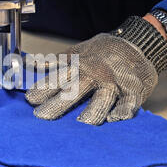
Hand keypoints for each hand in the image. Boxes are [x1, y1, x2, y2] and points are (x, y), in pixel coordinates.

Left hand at [26, 16, 166, 125]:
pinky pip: (129, 102)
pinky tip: (115, 119)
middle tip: (41, 117)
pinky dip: (123, 110)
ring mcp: (114, 82)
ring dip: (92, 111)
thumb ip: (56, 61)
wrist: (137, 42)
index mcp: (80, 65)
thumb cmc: (103, 51)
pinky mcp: (134, 90)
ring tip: (81, 123)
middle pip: (75, 91)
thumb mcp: (77, 51)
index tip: (29, 99)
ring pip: (102, 98)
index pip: (58, 78)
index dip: (43, 88)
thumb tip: (31, 64)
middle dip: (57, 104)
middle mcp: (95, 74)